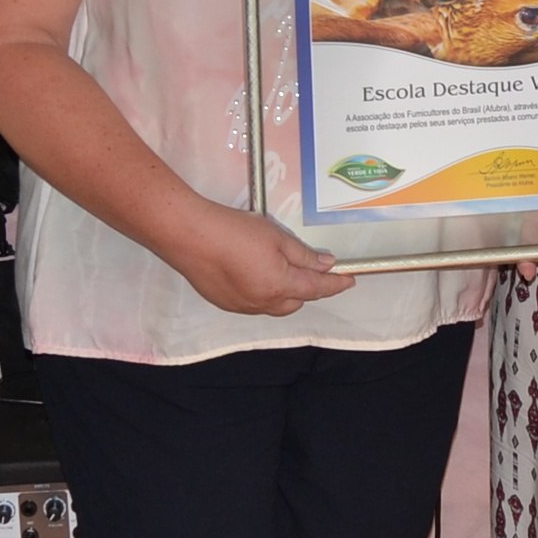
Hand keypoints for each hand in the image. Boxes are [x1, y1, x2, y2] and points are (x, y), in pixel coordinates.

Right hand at [174, 203, 354, 316]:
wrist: (189, 236)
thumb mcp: (275, 236)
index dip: (335, 284)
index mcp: (281, 285)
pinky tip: (253, 275)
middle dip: (308, 290)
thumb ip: (303, 255)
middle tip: (311, 270)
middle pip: (296, 302)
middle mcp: (264, 303)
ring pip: (274, 306)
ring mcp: (242, 306)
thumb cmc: (234, 231)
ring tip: (281, 272)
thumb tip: (326, 265)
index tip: (349, 279)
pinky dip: (262, 294)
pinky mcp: (224, 303)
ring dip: (284, 294)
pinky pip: (253, 304)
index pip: (317, 288)